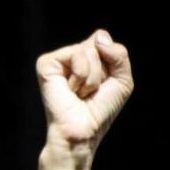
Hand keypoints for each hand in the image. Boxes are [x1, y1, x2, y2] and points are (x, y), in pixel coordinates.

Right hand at [36, 29, 133, 157]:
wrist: (83, 130)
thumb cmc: (100, 110)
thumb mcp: (123, 81)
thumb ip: (120, 55)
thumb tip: (99, 39)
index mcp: (87, 56)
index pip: (104, 38)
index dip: (111, 61)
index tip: (104, 84)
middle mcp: (72, 55)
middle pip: (98, 43)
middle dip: (102, 72)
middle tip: (90, 91)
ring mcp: (58, 59)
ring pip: (89, 50)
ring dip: (92, 78)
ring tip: (80, 93)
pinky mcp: (47, 63)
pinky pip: (76, 56)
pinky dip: (81, 76)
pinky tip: (71, 91)